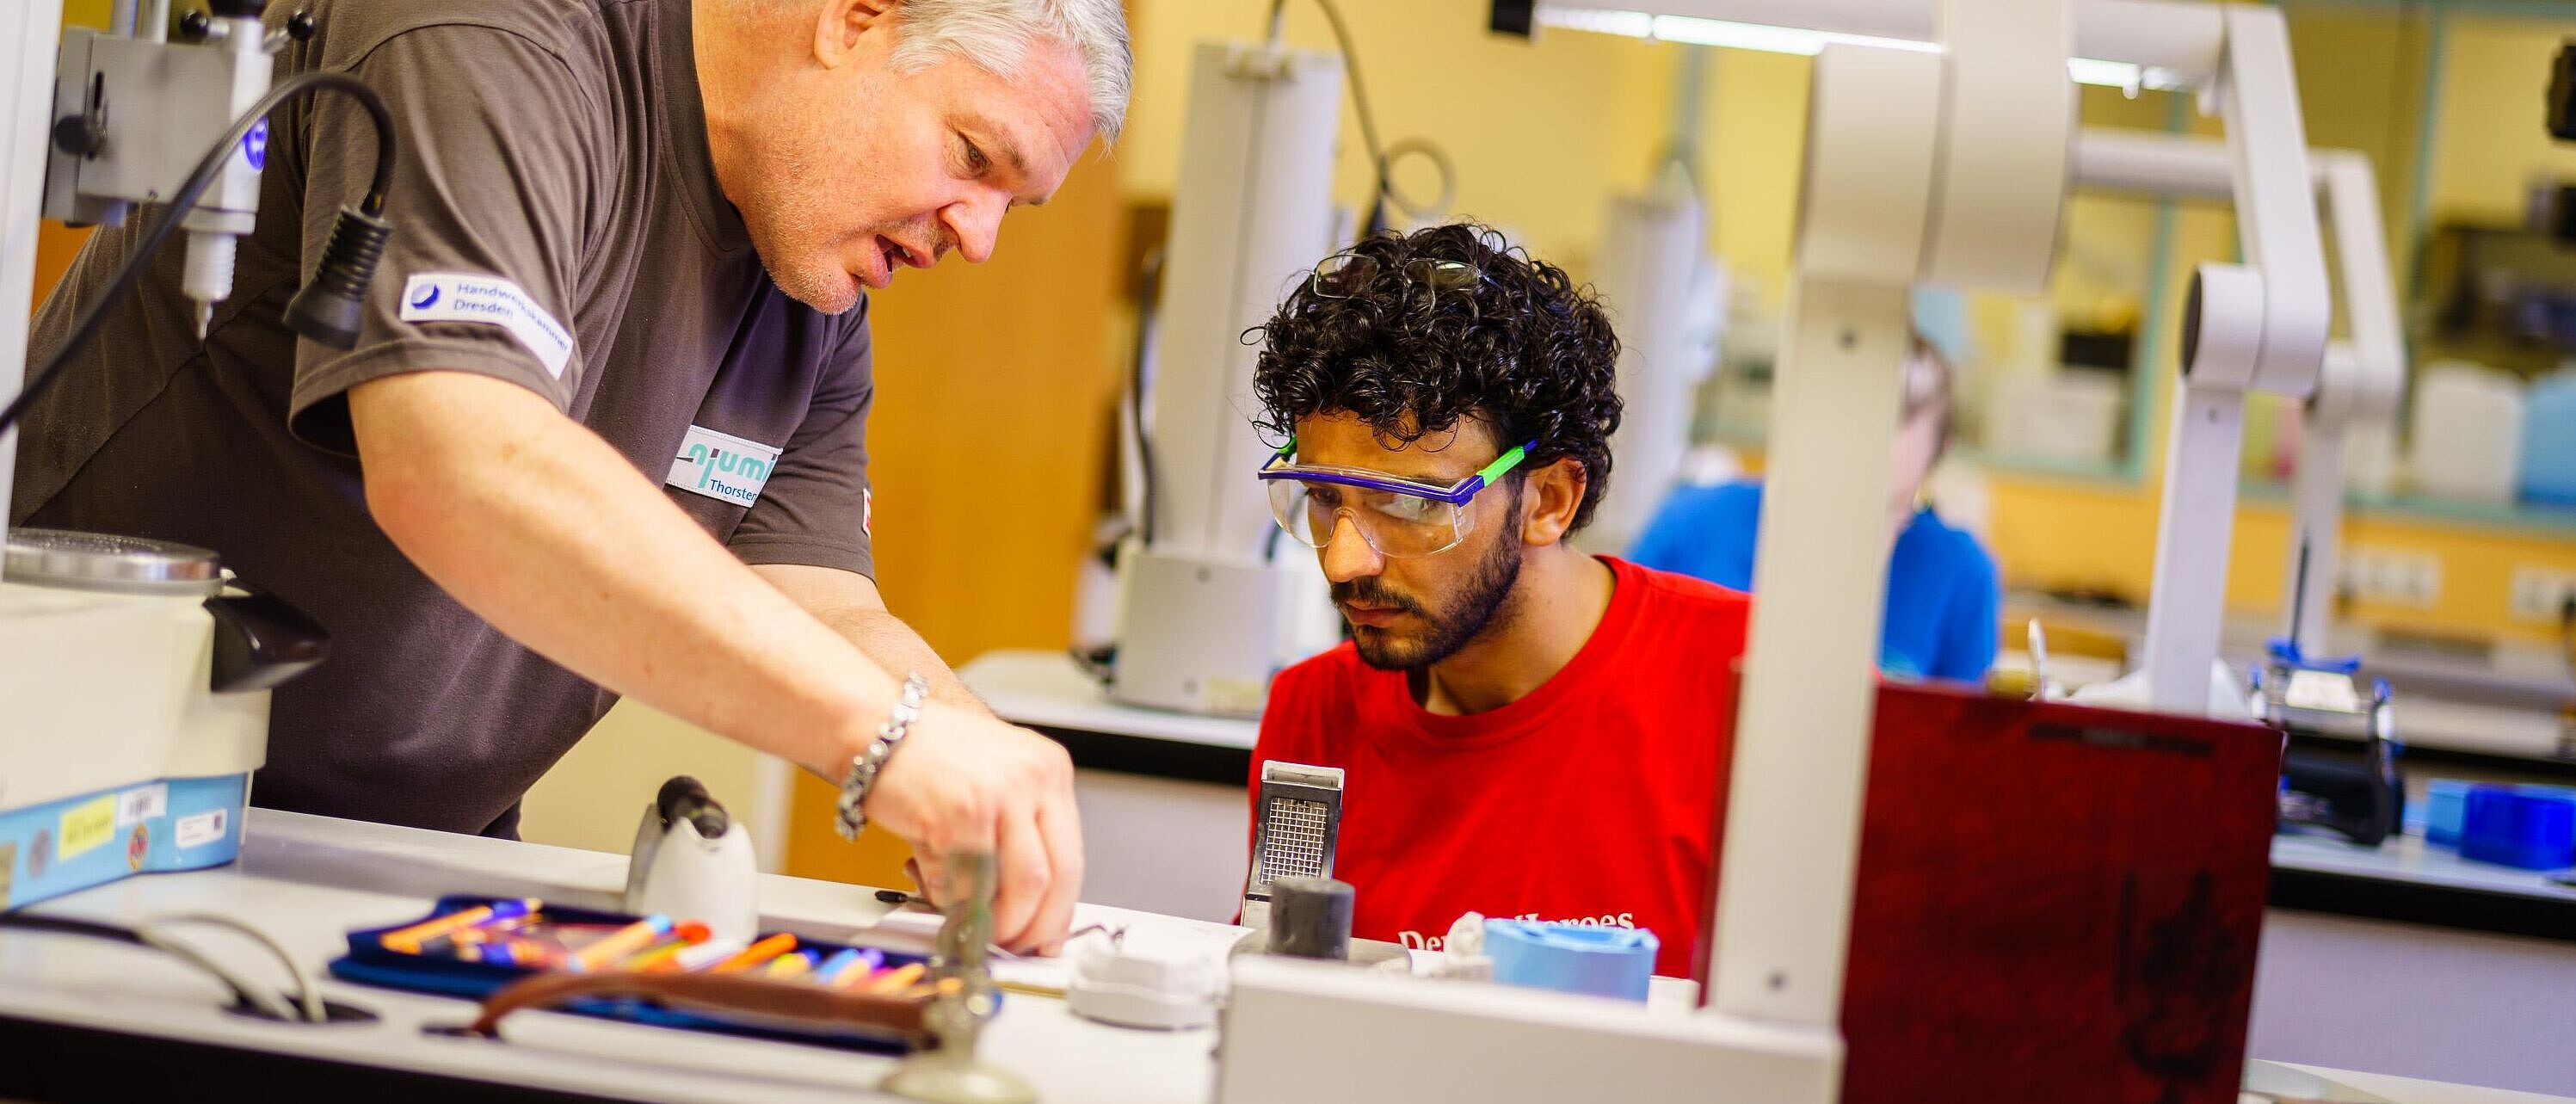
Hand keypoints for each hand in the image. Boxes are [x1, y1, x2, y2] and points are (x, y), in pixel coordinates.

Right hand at [859, 701, 1082, 953]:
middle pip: (1057, 878)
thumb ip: (1018, 832)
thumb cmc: (928, 755)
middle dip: (1035, 927)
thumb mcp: (997, 778)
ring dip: (998, 924)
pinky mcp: (960, 815)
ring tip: (975, 927)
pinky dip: (952, 901)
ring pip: (1020, 889)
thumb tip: (1031, 906)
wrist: (876, 726)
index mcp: (1050, 771)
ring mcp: (999, 796)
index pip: (1072, 857)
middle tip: (1015, 946)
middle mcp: (1033, 779)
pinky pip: (968, 883)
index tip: (1046, 935)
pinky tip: (933, 885)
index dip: (1059, 909)